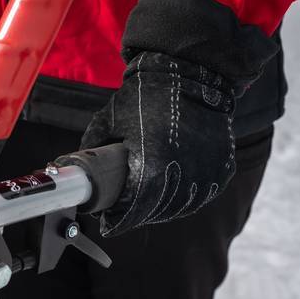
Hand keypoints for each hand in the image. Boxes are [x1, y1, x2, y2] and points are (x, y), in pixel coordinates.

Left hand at [80, 51, 236, 236]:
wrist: (189, 74)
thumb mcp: (107, 121)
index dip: (120, 220)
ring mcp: (206, 172)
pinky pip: (202, 195)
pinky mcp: (222, 168)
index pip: (134, 209)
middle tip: (123, 214)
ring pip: (180, 206)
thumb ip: (92, 147)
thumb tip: (76, 167)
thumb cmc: (144, 96)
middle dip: (136, 215)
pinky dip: (185, 200)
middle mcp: (182, 173)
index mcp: (152, 165)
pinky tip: (171, 198)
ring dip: (160, 211)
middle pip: (156, 211)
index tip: (109, 224)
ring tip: (144, 207)